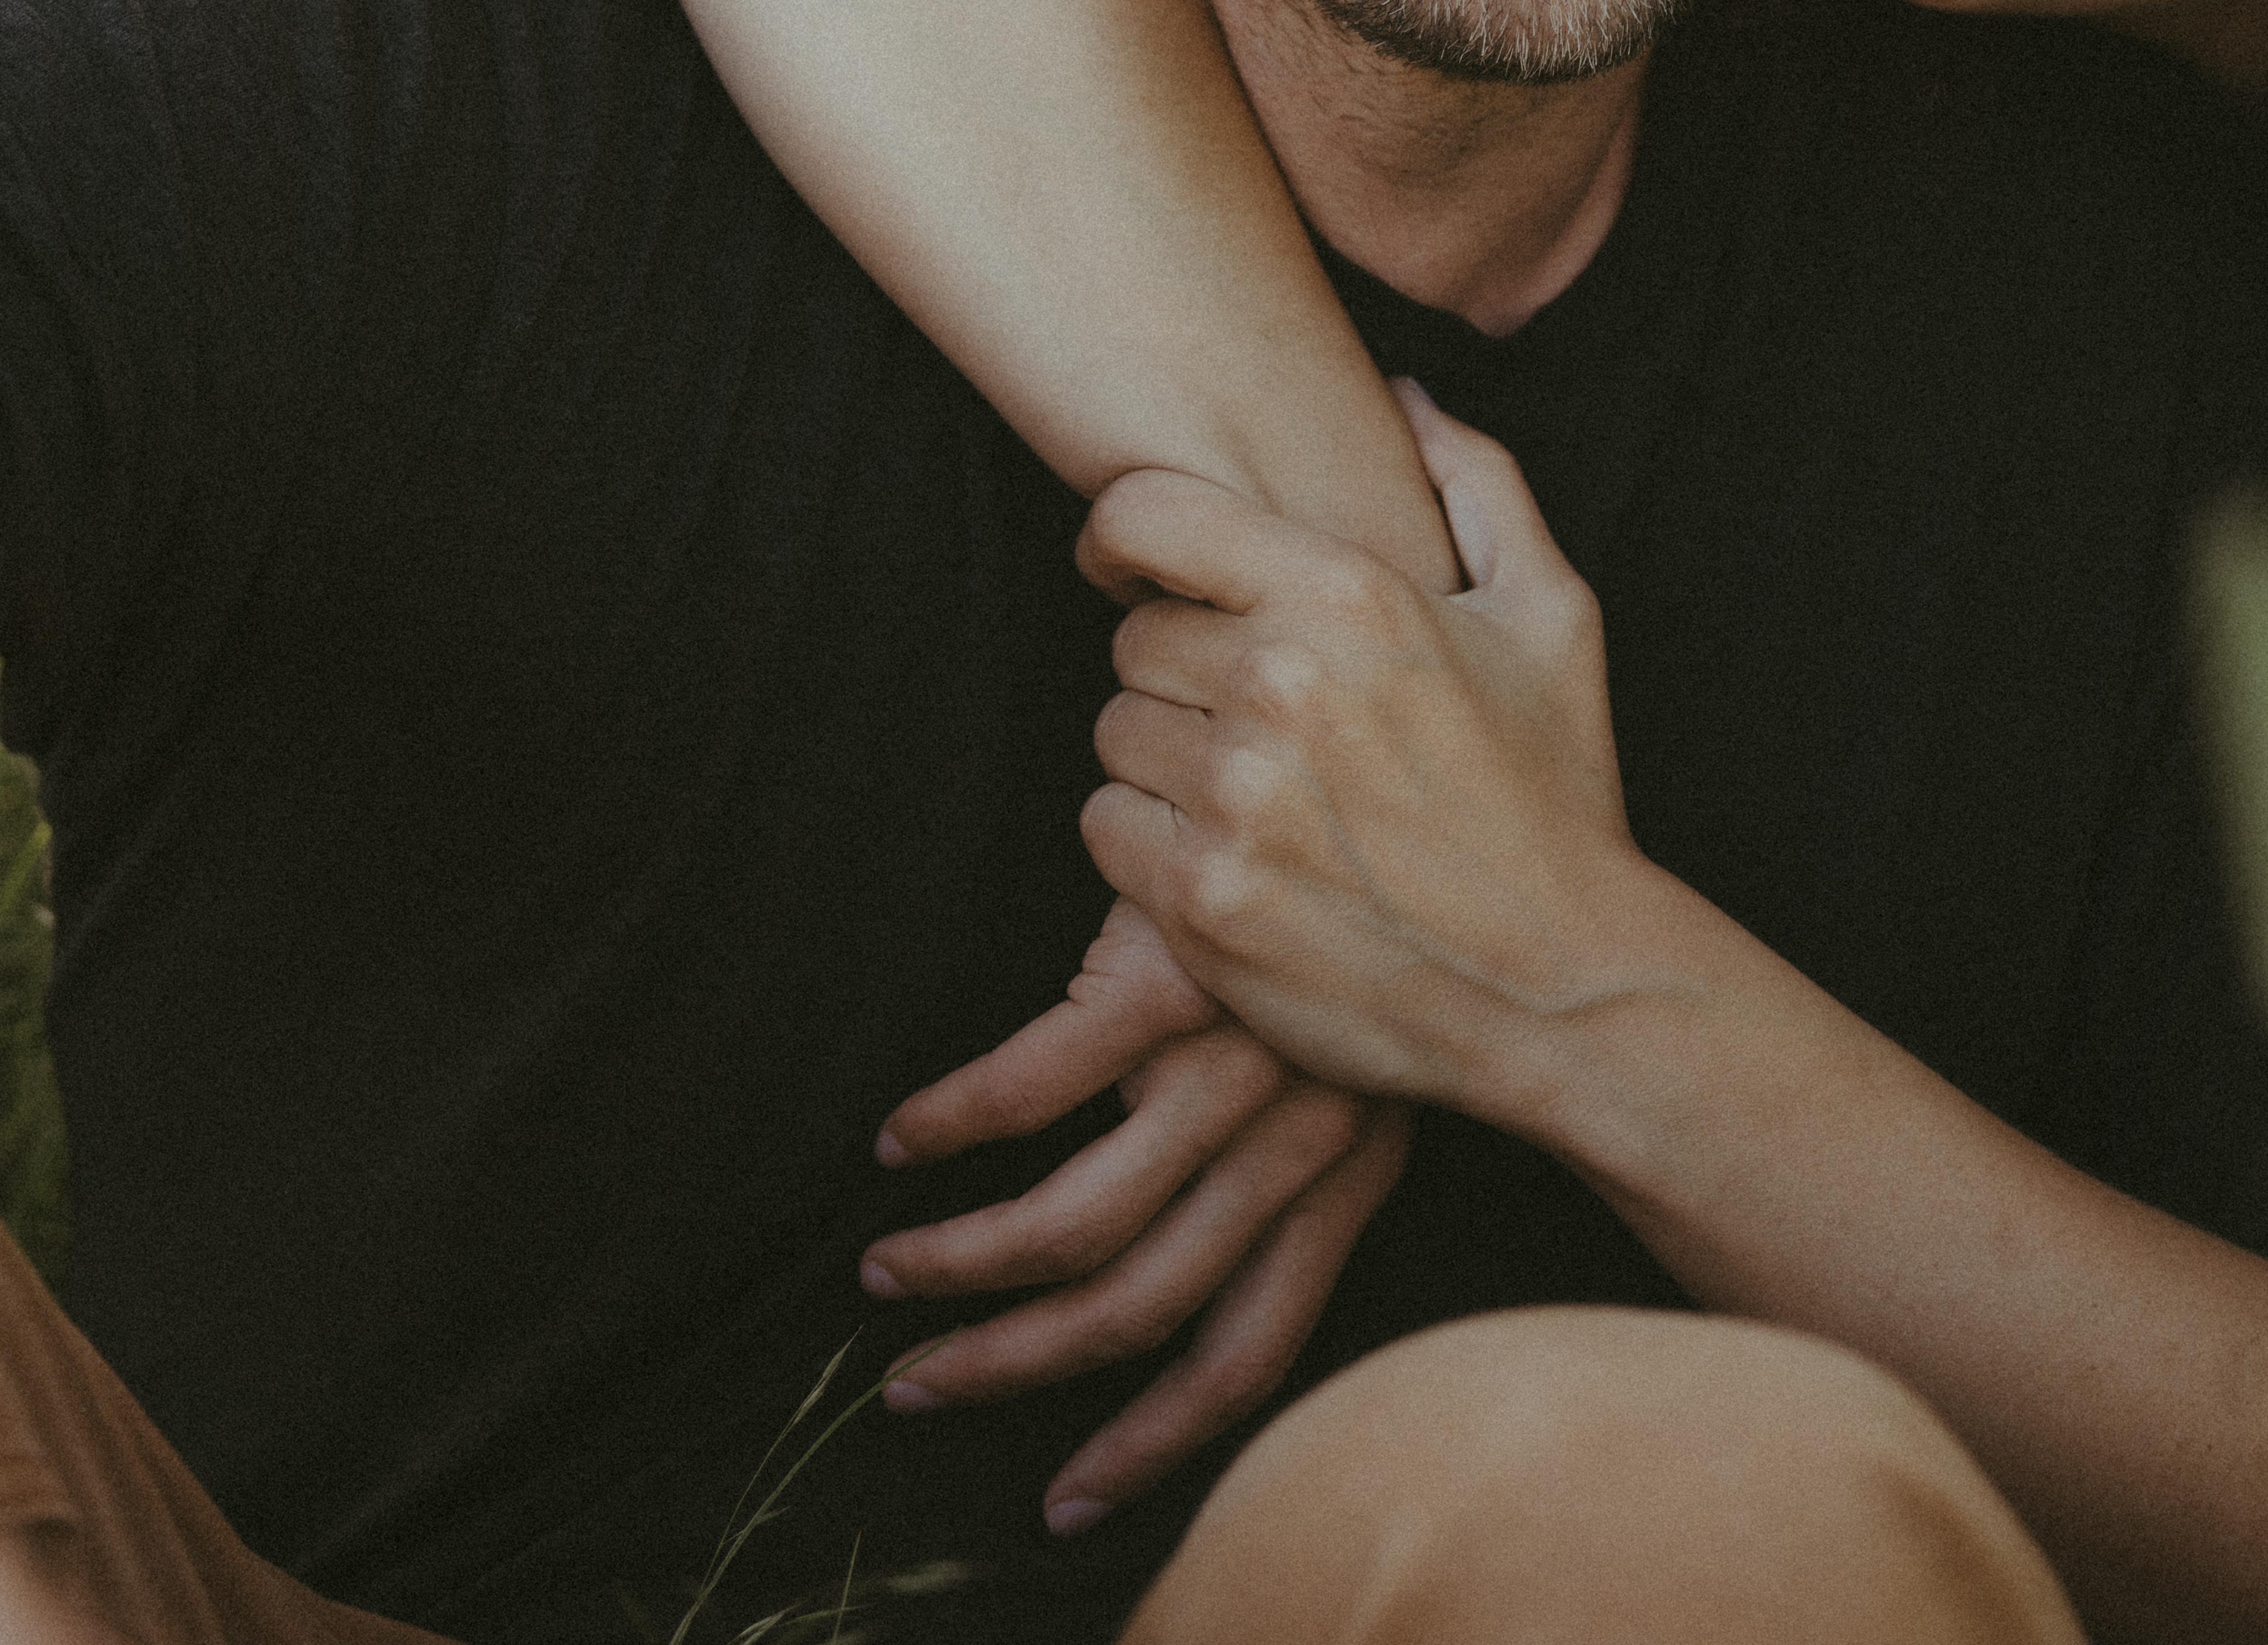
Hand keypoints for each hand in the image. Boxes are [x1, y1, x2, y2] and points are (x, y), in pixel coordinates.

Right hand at [867, 895, 1414, 1525]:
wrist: (1379, 770)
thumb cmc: (1372, 927)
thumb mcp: (1369, 1071)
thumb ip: (1300, 1161)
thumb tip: (1195, 1244)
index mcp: (1352, 1175)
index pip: (1253, 1353)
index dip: (1156, 1440)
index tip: (1073, 1497)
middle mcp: (1299, 1139)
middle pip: (1141, 1311)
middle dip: (1017, 1370)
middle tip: (921, 1389)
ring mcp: (1231, 1061)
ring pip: (1074, 1224)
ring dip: (961, 1266)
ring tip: (888, 1269)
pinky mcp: (1167, 975)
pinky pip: (1031, 1088)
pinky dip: (953, 1124)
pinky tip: (902, 1140)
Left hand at [1081, 383, 1644, 1119]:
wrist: (1563, 986)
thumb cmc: (1557, 798)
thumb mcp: (1553, 619)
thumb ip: (1481, 485)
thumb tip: (1409, 401)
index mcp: (1350, 595)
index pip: (1144, 516)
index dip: (1123, 539)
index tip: (1134, 571)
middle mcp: (1278, 684)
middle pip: (1132, 640)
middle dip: (1182, 671)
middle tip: (1258, 720)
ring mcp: (1233, 795)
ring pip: (1117, 735)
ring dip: (1168, 761)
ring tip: (1262, 796)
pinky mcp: (1200, 896)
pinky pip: (1109, 829)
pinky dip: (1154, 844)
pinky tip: (1239, 857)